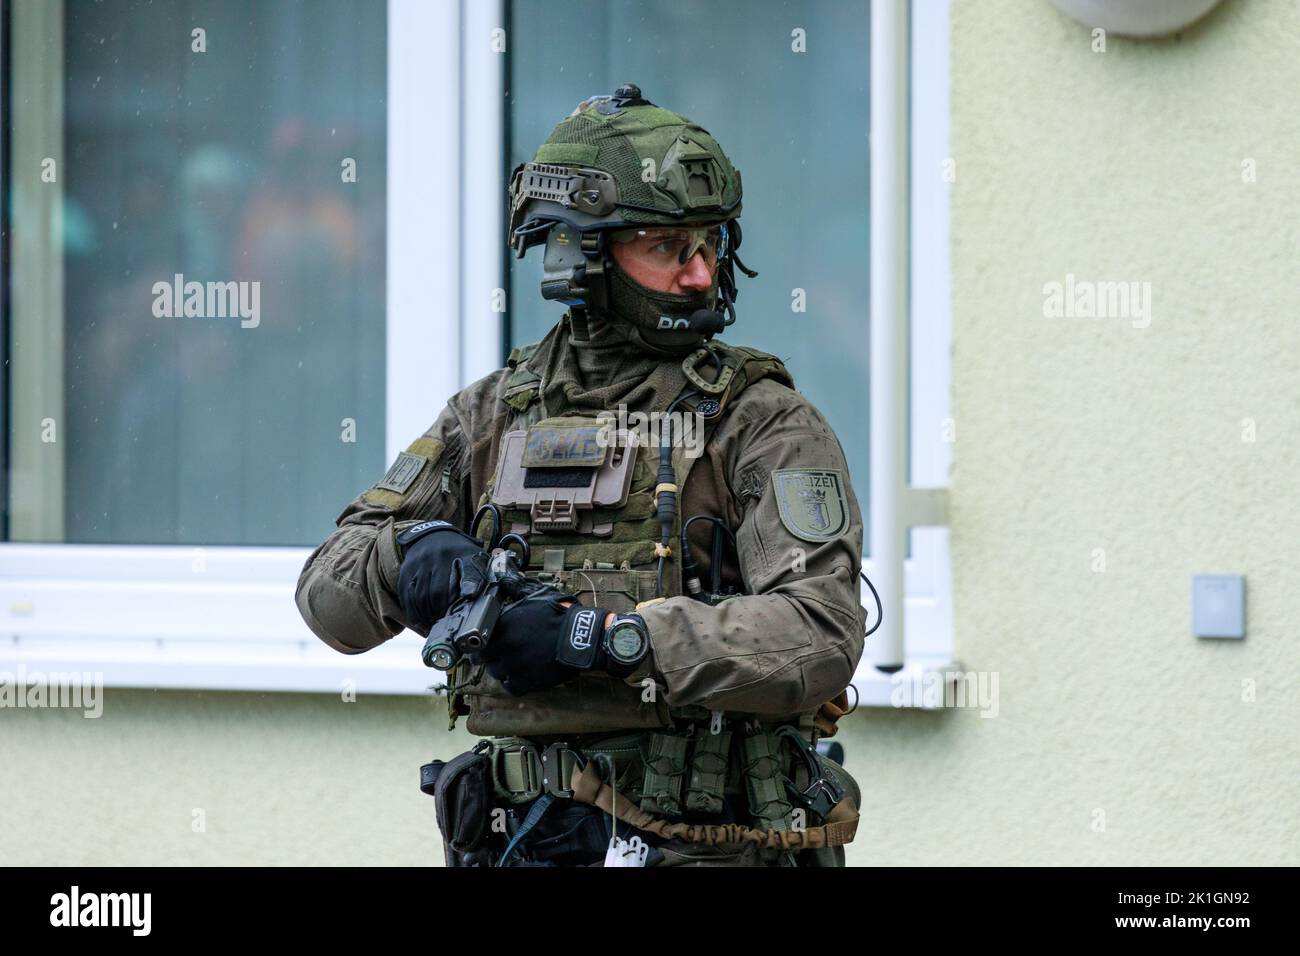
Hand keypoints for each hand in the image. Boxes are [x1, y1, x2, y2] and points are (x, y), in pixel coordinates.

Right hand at [396, 524, 488, 632]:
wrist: (431, 536)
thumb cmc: (457, 555)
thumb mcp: (473, 558)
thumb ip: (480, 577)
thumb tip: (484, 599)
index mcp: (462, 554)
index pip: (469, 570)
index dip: (471, 583)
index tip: (470, 595)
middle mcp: (439, 556)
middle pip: (440, 591)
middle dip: (442, 612)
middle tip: (446, 625)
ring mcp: (420, 563)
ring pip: (422, 596)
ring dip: (427, 615)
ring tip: (433, 626)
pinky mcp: (406, 570)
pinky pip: (407, 595)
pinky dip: (413, 612)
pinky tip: (420, 620)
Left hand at [483, 590, 615, 695]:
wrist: (581, 636)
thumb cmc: (561, 615)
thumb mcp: (536, 597)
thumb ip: (515, 593)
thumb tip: (504, 583)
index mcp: (504, 627)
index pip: (479, 642)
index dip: (481, 644)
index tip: (483, 646)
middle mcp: (505, 648)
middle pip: (486, 661)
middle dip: (492, 658)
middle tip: (499, 655)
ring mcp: (515, 667)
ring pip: (498, 674)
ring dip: (502, 670)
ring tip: (511, 664)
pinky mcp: (528, 682)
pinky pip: (511, 687)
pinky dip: (513, 683)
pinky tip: (519, 675)